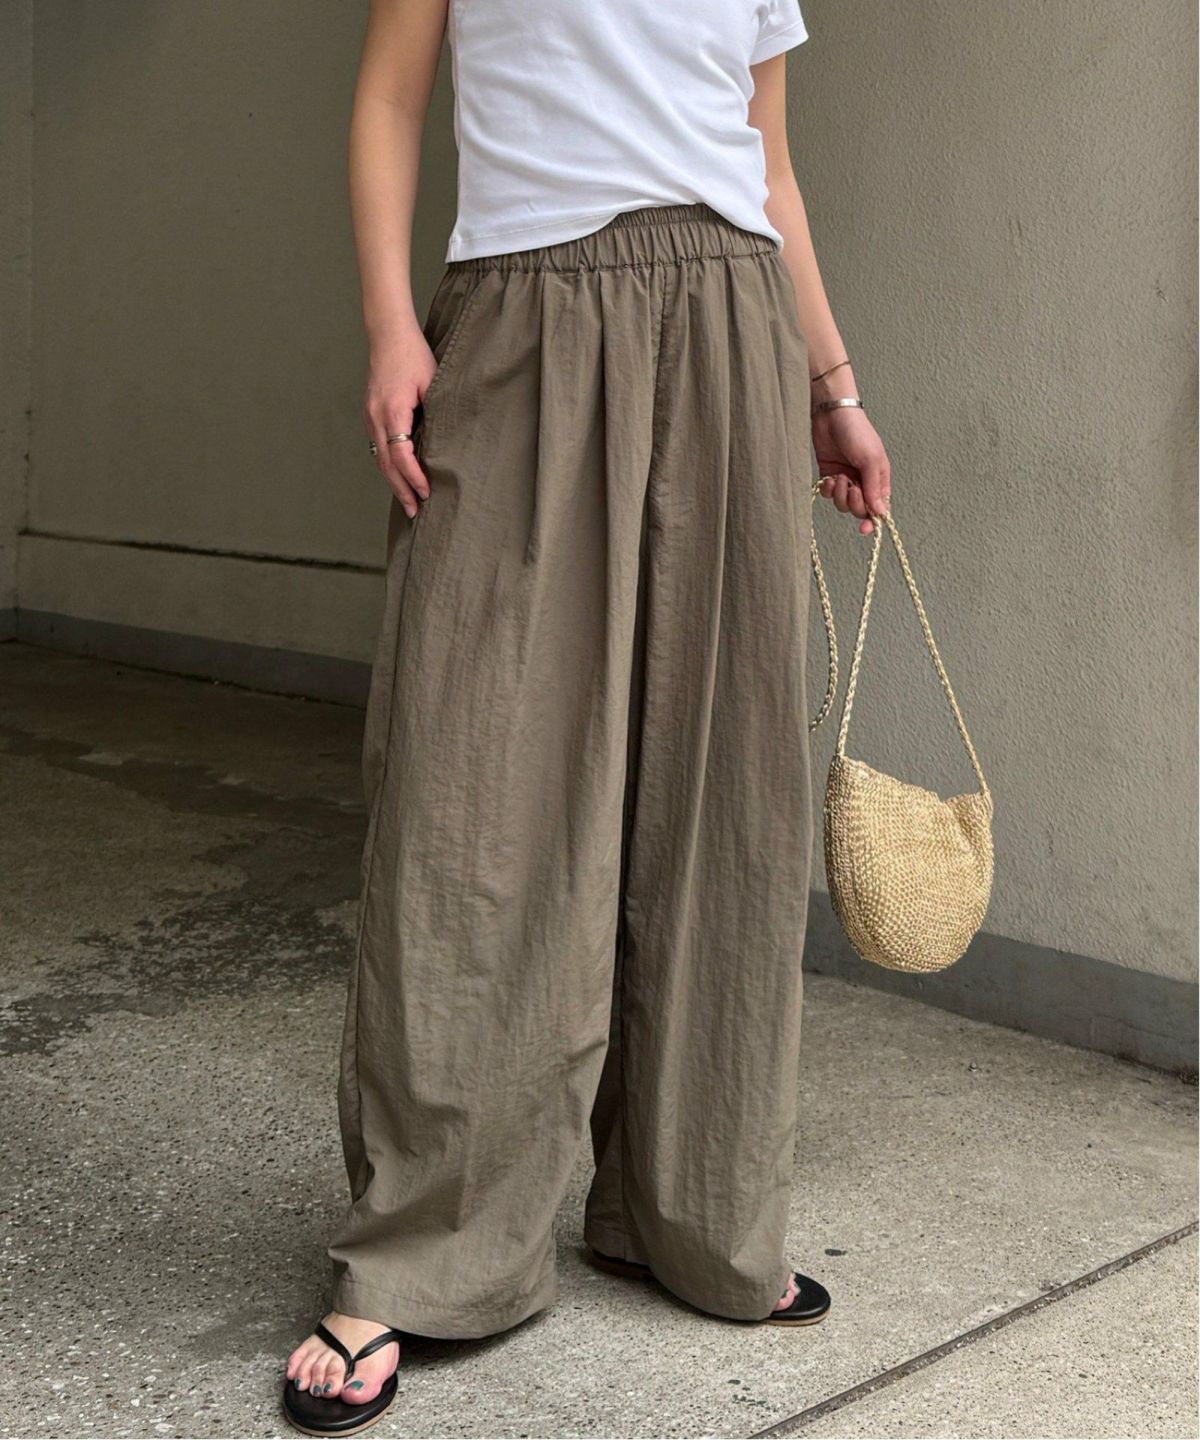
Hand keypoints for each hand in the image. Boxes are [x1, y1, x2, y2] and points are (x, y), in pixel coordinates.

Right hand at [363, 327, 437, 517]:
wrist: (388, 336)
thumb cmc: (414, 356)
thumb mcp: (432, 383)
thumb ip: (435, 414)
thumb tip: (441, 445)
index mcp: (392, 410)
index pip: (401, 454)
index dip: (414, 477)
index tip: (427, 491)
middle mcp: (376, 417)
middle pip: (387, 464)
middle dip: (401, 490)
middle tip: (415, 512)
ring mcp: (370, 417)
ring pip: (380, 459)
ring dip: (394, 482)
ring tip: (408, 502)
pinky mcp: (371, 415)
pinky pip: (379, 448)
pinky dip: (389, 466)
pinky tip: (399, 477)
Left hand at [813, 405, 891, 534]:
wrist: (832, 415)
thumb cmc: (857, 432)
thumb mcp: (871, 459)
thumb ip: (874, 487)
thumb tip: (880, 512)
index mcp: (879, 479)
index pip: (879, 507)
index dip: (873, 520)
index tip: (865, 528)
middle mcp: (863, 482)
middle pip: (859, 509)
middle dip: (853, 503)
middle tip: (851, 488)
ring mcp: (846, 479)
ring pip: (842, 504)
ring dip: (839, 494)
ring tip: (839, 477)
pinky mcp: (829, 475)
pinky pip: (828, 494)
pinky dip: (827, 489)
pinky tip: (828, 477)